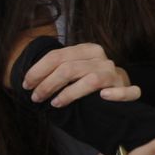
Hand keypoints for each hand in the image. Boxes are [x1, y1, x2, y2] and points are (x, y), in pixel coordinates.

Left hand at [22, 40, 140, 107]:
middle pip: (69, 68)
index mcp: (88, 50)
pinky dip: (115, 95)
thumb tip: (27, 80)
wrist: (118, 95)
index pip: (57, 56)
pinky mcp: (128, 90)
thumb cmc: (89, 86)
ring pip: (91, 80)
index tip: (26, 84)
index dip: (38, 70)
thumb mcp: (74, 71)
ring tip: (54, 103)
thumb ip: (58, 70)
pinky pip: (126, 92)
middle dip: (47, 84)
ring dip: (68, 93)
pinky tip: (102, 97)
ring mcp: (116, 74)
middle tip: (35, 98)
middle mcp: (102, 59)